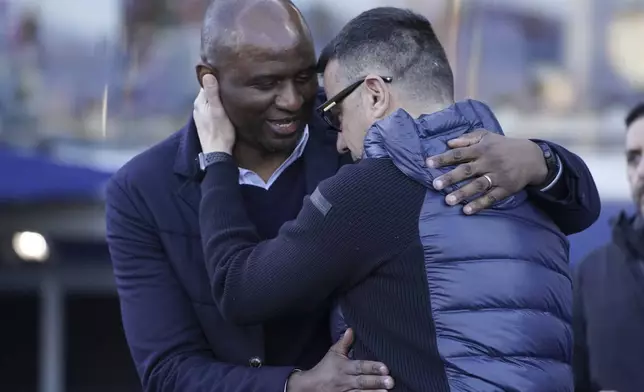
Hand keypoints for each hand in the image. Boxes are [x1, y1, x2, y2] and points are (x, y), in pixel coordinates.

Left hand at [193, 74, 235, 153]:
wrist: (217, 153)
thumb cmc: (220, 131)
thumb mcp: (218, 110)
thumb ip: (212, 93)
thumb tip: (207, 74)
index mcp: (199, 102)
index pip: (207, 84)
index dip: (216, 79)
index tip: (227, 76)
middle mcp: (198, 107)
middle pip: (208, 92)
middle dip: (217, 88)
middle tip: (231, 84)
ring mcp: (201, 116)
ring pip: (210, 101)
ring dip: (218, 98)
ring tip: (230, 94)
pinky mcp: (205, 123)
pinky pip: (211, 109)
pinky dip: (217, 106)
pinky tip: (224, 108)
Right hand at [286, 329, 393, 391]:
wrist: (310, 387)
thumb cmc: (325, 368)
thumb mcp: (333, 353)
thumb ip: (344, 342)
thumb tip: (351, 329)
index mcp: (344, 367)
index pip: (359, 366)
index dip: (372, 367)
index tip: (385, 367)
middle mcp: (345, 381)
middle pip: (362, 382)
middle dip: (376, 382)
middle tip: (390, 381)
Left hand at [426, 130, 547, 214]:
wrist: (532, 157)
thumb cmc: (504, 146)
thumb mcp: (487, 136)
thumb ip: (468, 138)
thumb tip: (448, 143)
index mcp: (482, 149)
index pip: (459, 154)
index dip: (443, 158)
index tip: (428, 163)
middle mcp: (488, 162)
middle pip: (466, 170)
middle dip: (450, 178)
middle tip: (435, 185)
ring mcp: (497, 176)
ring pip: (478, 185)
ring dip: (462, 193)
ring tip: (448, 201)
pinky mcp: (505, 189)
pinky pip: (491, 197)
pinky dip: (479, 204)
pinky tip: (467, 210)